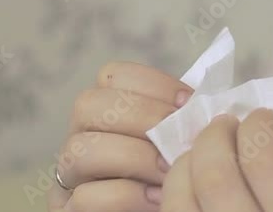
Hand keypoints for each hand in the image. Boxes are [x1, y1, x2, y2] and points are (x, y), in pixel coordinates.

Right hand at [49, 61, 193, 211]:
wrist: (172, 208)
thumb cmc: (175, 175)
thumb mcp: (179, 139)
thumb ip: (182, 120)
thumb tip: (203, 104)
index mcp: (107, 109)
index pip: (113, 75)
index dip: (154, 84)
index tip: (189, 103)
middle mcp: (81, 135)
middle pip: (88, 104)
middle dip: (141, 116)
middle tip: (178, 139)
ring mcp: (70, 174)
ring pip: (79, 149)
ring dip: (133, 157)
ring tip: (169, 170)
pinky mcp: (70, 209)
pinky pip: (85, 197)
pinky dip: (126, 195)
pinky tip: (157, 198)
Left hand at [160, 108, 272, 211]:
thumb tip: (270, 132)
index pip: (265, 161)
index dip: (259, 128)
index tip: (262, 117)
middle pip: (214, 176)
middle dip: (215, 136)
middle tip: (225, 124)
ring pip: (179, 197)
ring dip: (187, 162)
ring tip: (202, 153)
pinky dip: (173, 191)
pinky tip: (188, 185)